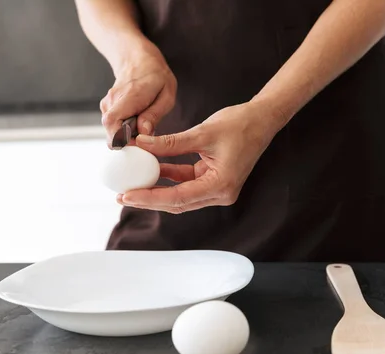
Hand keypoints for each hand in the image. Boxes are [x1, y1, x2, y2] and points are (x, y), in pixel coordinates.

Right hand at [101, 47, 176, 142]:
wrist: (138, 60)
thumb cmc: (156, 77)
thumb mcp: (166, 95)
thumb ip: (154, 115)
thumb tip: (144, 132)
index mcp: (129, 96)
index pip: (112, 122)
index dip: (121, 138)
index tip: (137, 141)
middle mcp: (113, 100)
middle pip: (111, 131)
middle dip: (128, 139)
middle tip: (145, 132)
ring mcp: (107, 104)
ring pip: (112, 130)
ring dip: (127, 134)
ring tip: (142, 121)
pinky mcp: (106, 108)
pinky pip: (113, 126)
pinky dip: (125, 128)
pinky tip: (135, 119)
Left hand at [118, 99, 287, 212]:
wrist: (262, 119)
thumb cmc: (240, 124)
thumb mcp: (201, 132)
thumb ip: (170, 143)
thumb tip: (141, 145)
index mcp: (220, 186)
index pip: (178, 197)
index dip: (150, 198)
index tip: (128, 195)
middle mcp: (220, 193)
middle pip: (177, 202)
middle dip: (149, 199)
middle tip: (122, 195)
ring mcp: (217, 189)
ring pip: (180, 196)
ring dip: (156, 190)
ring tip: (131, 187)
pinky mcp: (212, 180)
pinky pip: (186, 183)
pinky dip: (169, 178)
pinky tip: (151, 171)